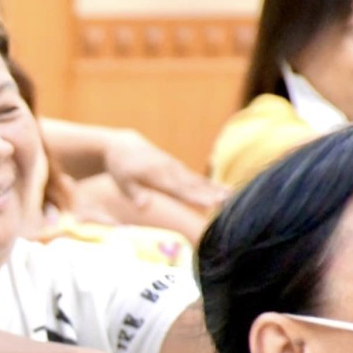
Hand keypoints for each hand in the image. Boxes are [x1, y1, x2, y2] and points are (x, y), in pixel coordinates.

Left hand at [102, 130, 227, 210]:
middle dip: (210, 192)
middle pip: (192, 184)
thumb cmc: (121, 168)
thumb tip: (143, 207)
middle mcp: (169, 170)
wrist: (123, 145)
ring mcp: (175, 167)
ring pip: (197, 180)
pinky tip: (223, 190)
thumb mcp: (122, 182)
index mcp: (156, 175)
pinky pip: (195, 177)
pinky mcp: (177, 167)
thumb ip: (134, 194)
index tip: (210, 203)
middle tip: (228, 200)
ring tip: (231, 195)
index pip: (178, 189)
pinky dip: (209, 184)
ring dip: (214, 188)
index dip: (194, 197)